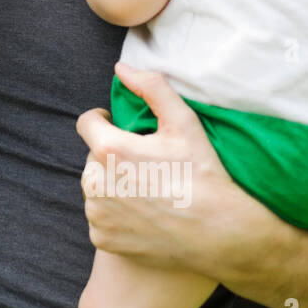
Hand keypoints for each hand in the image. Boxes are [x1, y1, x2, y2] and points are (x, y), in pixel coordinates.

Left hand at [76, 62, 267, 273]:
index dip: (104, 121)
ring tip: (147, 189)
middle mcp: (95, 183)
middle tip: (145, 163)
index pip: (87, 122)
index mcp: (109, 150)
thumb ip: (151, 87)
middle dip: (111, 155)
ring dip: (112, 184)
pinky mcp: (102, 238)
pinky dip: (116, 214)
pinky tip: (145, 214)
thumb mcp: (183, 123)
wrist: (220, 234)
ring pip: (96, 188)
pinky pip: (101, 218)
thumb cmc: (203, 174)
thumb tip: (121, 69)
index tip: (120, 127)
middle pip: (92, 157)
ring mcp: (97, 214)